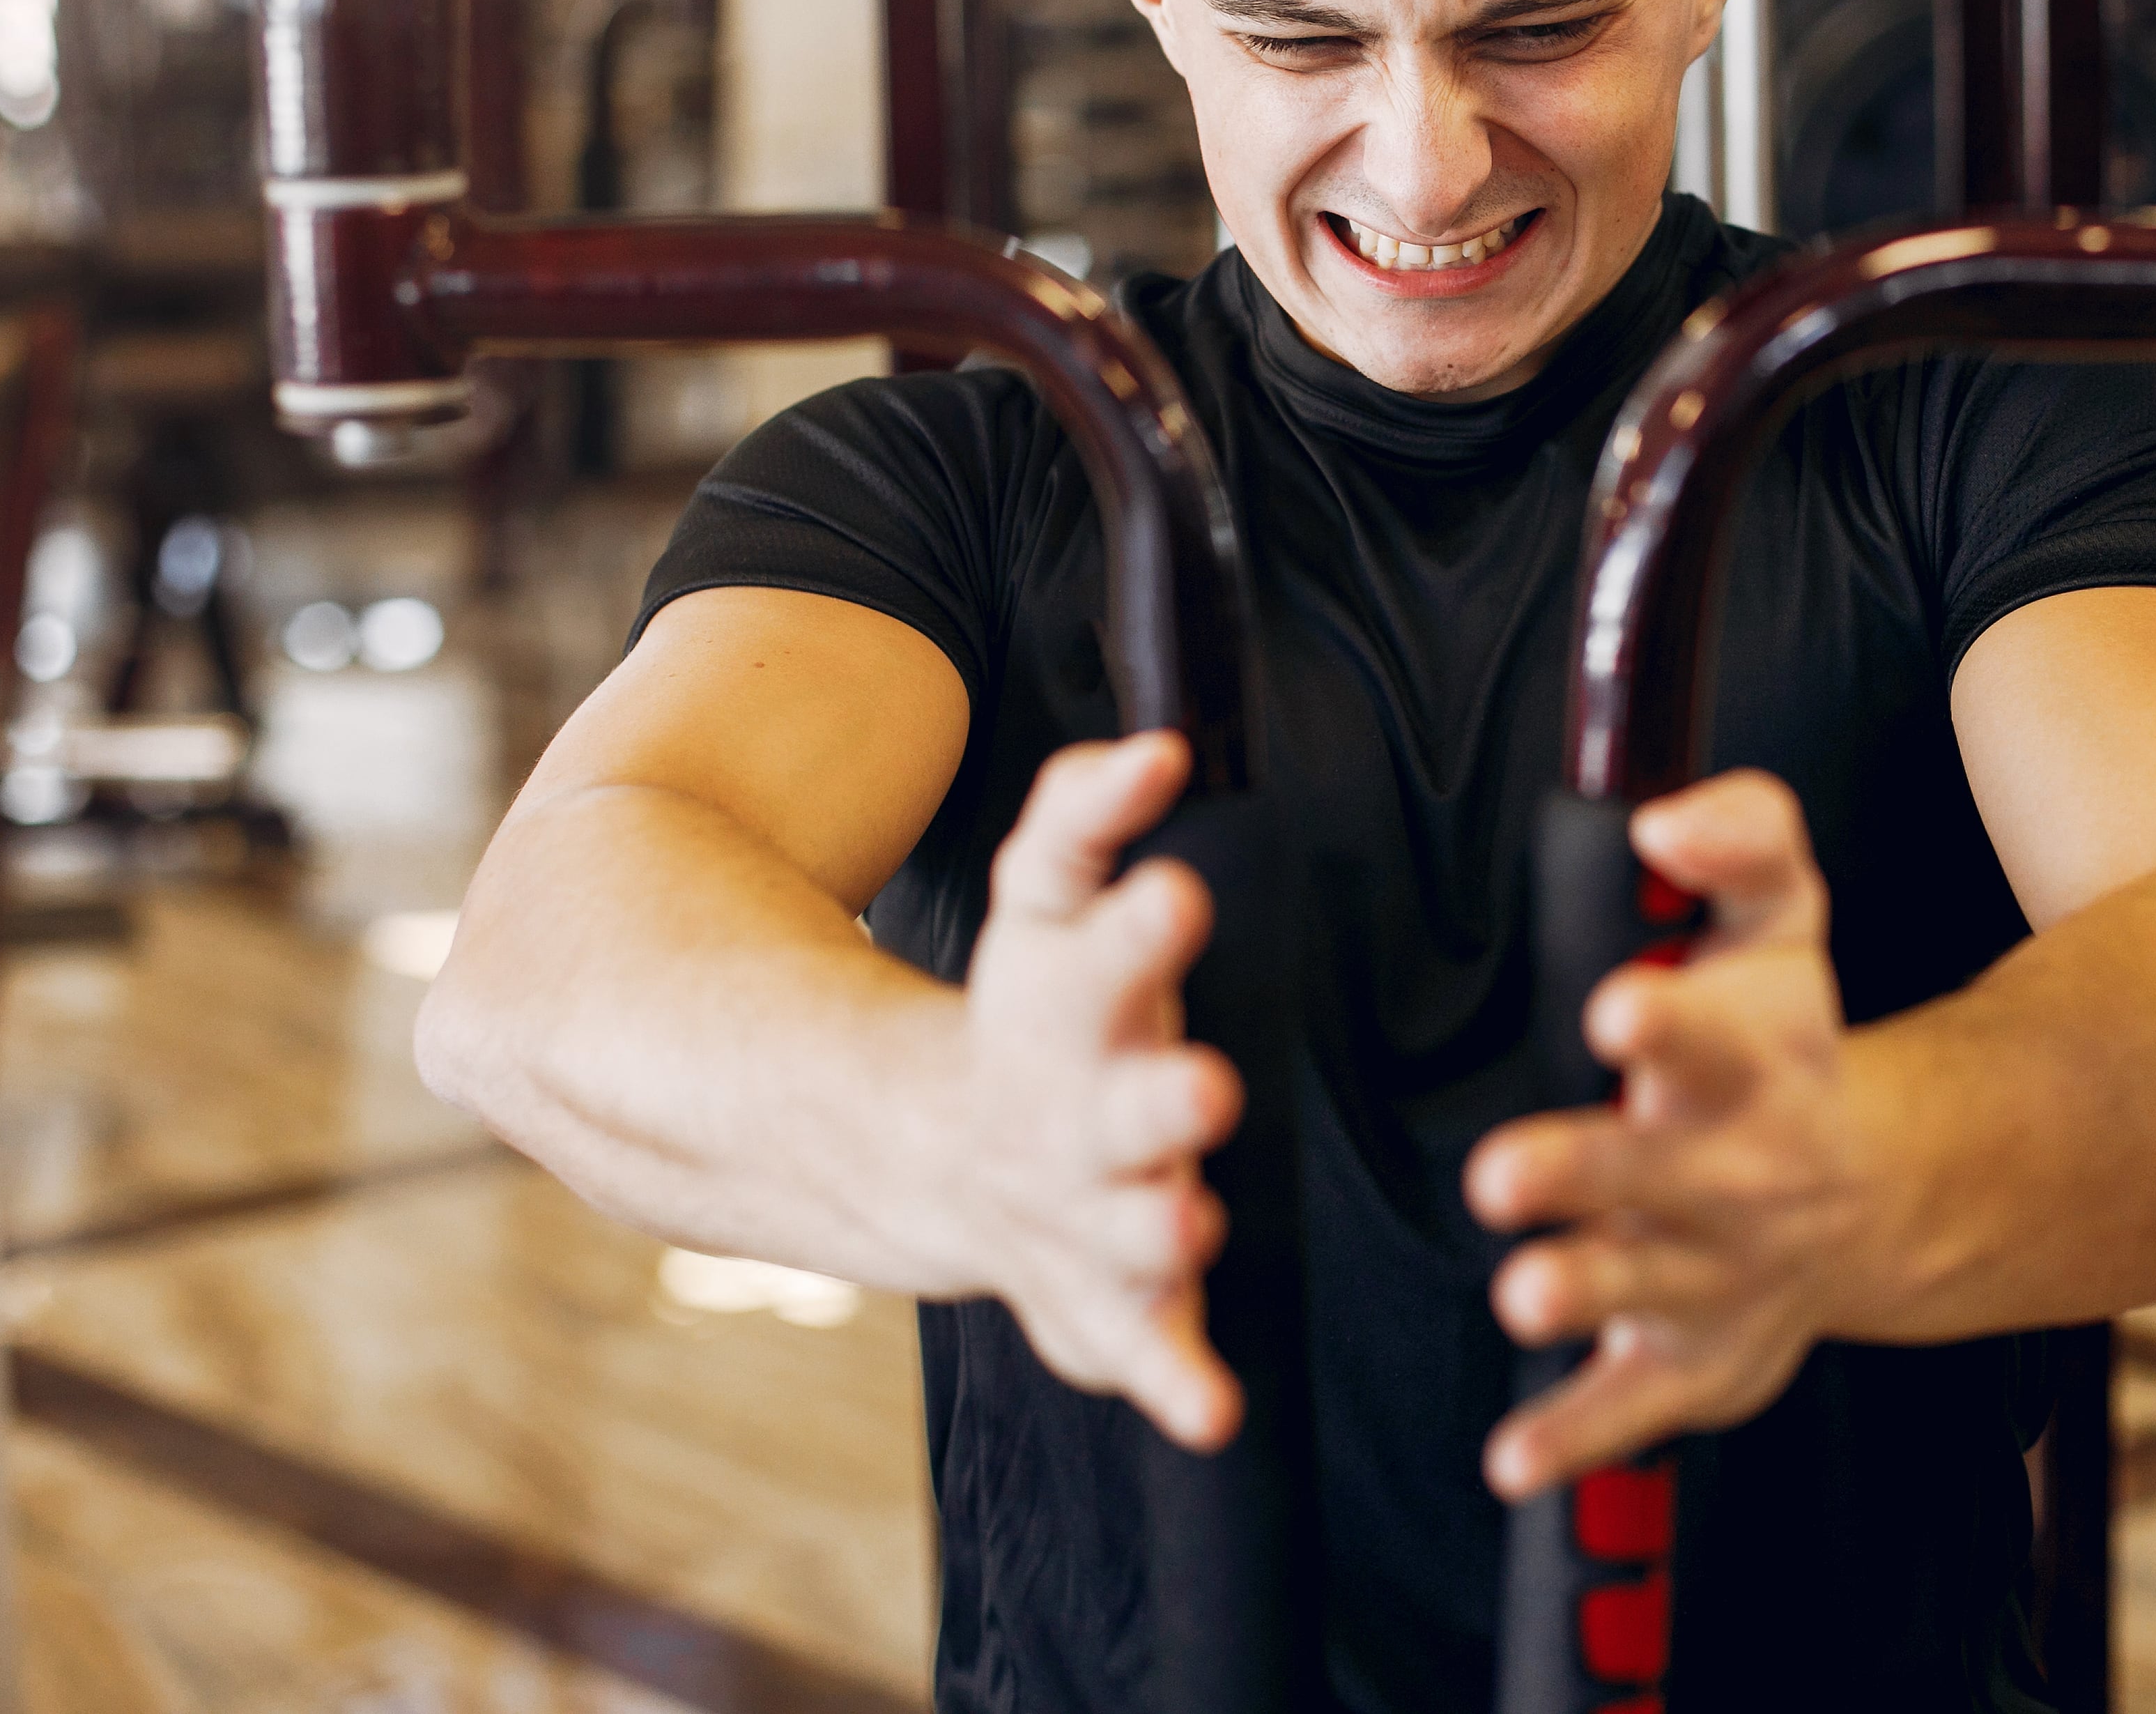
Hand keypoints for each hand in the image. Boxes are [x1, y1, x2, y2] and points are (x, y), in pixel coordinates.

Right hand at [936, 731, 1244, 1450]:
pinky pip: (1138, 1346)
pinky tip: (1215, 1413)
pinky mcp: (1100, 1301)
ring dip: (1160, 1233)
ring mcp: (1081, 1213)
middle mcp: (1071, 1113)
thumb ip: (1087, 815)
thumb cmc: (1037, 1009)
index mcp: (1066, 1003)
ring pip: (1125, 1231)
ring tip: (1195, 1227)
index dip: (1136, 925)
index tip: (1181, 889)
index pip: (1094, 947)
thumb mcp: (1042, 900)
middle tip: (1208, 1087)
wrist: (940, 1157)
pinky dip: (1171, 1382)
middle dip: (1159, 1102)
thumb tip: (1162, 743)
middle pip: (1117, 1107)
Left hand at [1464, 770, 1873, 1497]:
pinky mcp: (1695, 1361)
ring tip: (1519, 1293)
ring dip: (1580, 1293)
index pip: (1717, 1036)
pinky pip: (1632, 1407)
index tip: (1618, 1006)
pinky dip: (1576, 1439)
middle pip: (1662, 1172)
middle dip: (1586, 1171)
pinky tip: (1511, 1460)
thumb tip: (1664, 816)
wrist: (1876, 1196)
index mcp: (1754, 1065)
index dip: (1671, 1021)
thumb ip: (1742, 840)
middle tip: (1504, 1169)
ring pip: (1644, 1290)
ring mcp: (1717, 1274)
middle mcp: (1738, 1174)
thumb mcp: (1784, 926)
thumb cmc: (1790, 1051)